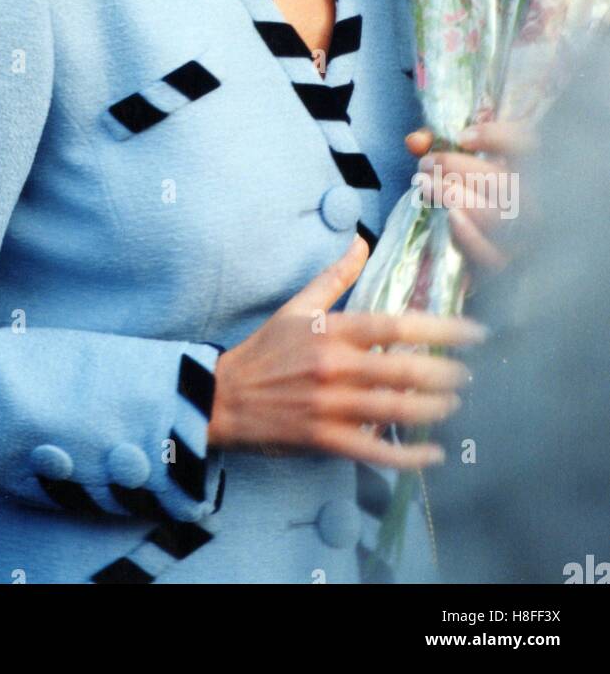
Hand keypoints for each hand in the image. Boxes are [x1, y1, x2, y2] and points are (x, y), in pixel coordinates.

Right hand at [207, 236, 485, 469]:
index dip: (440, 329)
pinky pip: (374, 451)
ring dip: (433, 410)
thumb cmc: (265, 349)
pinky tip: (431, 454)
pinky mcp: (325, 440)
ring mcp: (330, 406)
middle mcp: (334, 367)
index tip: (473, 332)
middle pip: (403, 371)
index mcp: (331, 331)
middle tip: (468, 375)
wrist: (224, 396)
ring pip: (395, 410)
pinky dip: (407, 456)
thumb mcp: (297, 306)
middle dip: (445, 375)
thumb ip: (334, 275)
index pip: (395, 326)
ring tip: (453, 406)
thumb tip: (361, 240)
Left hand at [405, 121, 532, 271]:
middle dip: (457, 168)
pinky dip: (468, 235)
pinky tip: (449, 217)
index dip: (496, 138)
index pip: (527, 147)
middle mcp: (534, 204)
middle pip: (502, 182)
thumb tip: (415, 141)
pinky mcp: (504, 264)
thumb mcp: (457, 160)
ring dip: (454, 196)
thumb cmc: (467, 189)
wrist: (479, 244)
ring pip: (494, 217)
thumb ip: (436, 143)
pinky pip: (490, 256)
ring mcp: (522, 237)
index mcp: (531, 171)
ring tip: (424, 184)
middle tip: (425, 163)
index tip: (462, 137)